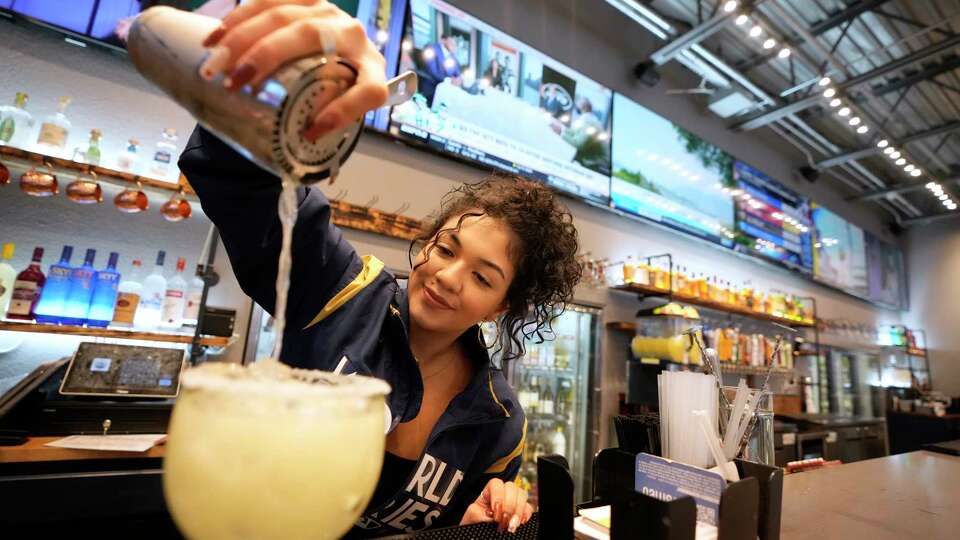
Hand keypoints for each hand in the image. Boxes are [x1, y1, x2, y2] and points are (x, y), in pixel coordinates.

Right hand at [201, 0, 387, 139]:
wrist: (336, 58)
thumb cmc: (332, 96)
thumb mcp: (336, 114)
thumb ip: (320, 132)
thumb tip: (291, 162)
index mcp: (372, 72)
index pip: (368, 91)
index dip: (344, 111)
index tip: (312, 131)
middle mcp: (354, 37)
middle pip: (310, 36)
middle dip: (266, 57)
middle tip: (233, 83)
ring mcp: (328, 12)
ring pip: (283, 15)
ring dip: (242, 37)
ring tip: (216, 64)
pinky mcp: (306, 0)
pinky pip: (269, 0)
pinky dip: (238, 18)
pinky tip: (216, 38)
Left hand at [460, 478, 532, 532]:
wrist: (479, 530)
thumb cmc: (474, 520)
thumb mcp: (471, 515)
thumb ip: (478, 513)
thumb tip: (490, 515)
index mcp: (488, 490)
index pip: (496, 483)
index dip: (498, 496)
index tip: (494, 511)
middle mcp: (502, 492)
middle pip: (512, 487)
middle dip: (509, 505)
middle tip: (503, 521)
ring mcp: (513, 499)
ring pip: (522, 495)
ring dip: (518, 510)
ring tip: (511, 524)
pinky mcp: (521, 509)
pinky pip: (528, 507)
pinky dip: (525, 514)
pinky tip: (519, 522)